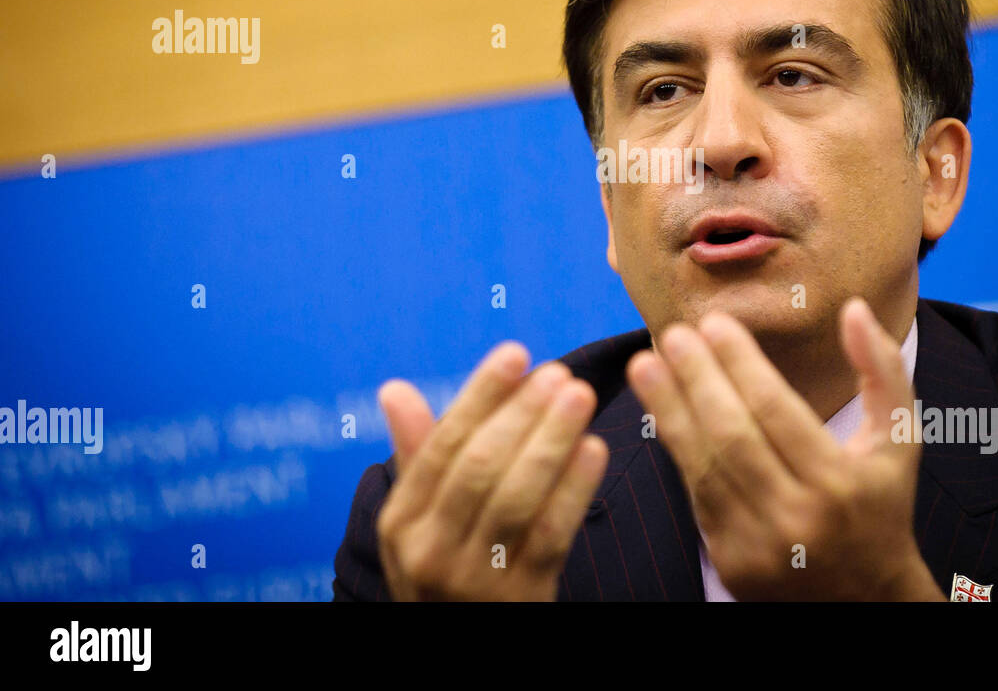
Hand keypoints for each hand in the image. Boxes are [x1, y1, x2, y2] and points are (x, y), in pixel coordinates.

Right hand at [375, 343, 608, 600]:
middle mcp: (429, 549)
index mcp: (401, 520)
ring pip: (518, 497)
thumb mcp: (415, 522)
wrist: (456, 653)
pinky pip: (552, 534)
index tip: (516, 352)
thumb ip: (417, 453)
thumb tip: (395, 388)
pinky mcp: (522, 598)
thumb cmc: (443, 568)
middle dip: (521, 414)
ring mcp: (475, 578)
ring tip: (581, 396)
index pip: (442, 444)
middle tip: (560, 373)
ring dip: (552, 440)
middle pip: (479, 467)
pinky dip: (575, 488)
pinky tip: (596, 448)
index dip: (481, 395)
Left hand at [626, 297, 942, 600]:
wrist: (866, 598)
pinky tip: (661, 410)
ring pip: (704, 466)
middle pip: (732, 436)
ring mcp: (760, 546)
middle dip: (696, 379)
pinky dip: (678, 449)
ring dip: (670, 410)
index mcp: (841, 482)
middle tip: (672, 334)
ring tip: (644, 364)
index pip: (777, 410)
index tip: (714, 322)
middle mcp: (798, 518)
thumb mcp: (899, 438)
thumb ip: (882, 370)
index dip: (740, 362)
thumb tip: (853, 309)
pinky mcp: (731, 563)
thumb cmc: (880, 501)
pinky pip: (697, 495)